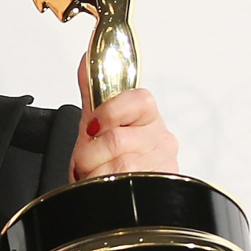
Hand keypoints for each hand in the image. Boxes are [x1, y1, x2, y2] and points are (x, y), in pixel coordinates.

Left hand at [71, 53, 179, 181]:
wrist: (105, 193)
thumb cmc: (105, 157)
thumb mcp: (94, 123)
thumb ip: (92, 89)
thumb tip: (88, 57)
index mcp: (148, 117)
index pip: (140, 100)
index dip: (109, 113)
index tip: (92, 127)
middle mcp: (161, 140)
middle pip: (117, 139)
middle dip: (90, 154)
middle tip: (88, 160)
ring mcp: (162, 166)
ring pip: (119, 167)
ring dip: (95, 175)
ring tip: (96, 175)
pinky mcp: (159, 190)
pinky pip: (122, 188)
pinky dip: (102, 189)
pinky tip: (104, 187)